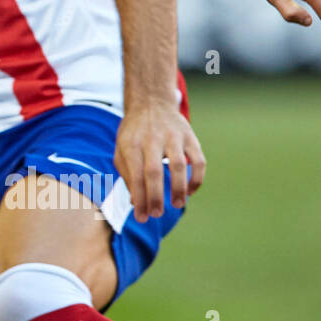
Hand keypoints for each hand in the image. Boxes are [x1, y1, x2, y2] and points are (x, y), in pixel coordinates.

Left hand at [115, 98, 204, 221]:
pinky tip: (190, 191)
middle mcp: (151, 138)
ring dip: (179, 188)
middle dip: (156, 197)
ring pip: (178, 165)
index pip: (135, 175)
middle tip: (156, 214)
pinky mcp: (190, 136)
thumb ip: (127, 174)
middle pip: (154, 172)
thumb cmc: (134, 133)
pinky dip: (196, 178)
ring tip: (177, 205)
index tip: (141, 217)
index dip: (139, 198)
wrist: (151, 102)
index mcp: (131, 143)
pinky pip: (198, 160)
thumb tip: (136, 202)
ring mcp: (173, 136)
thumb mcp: (121, 149)